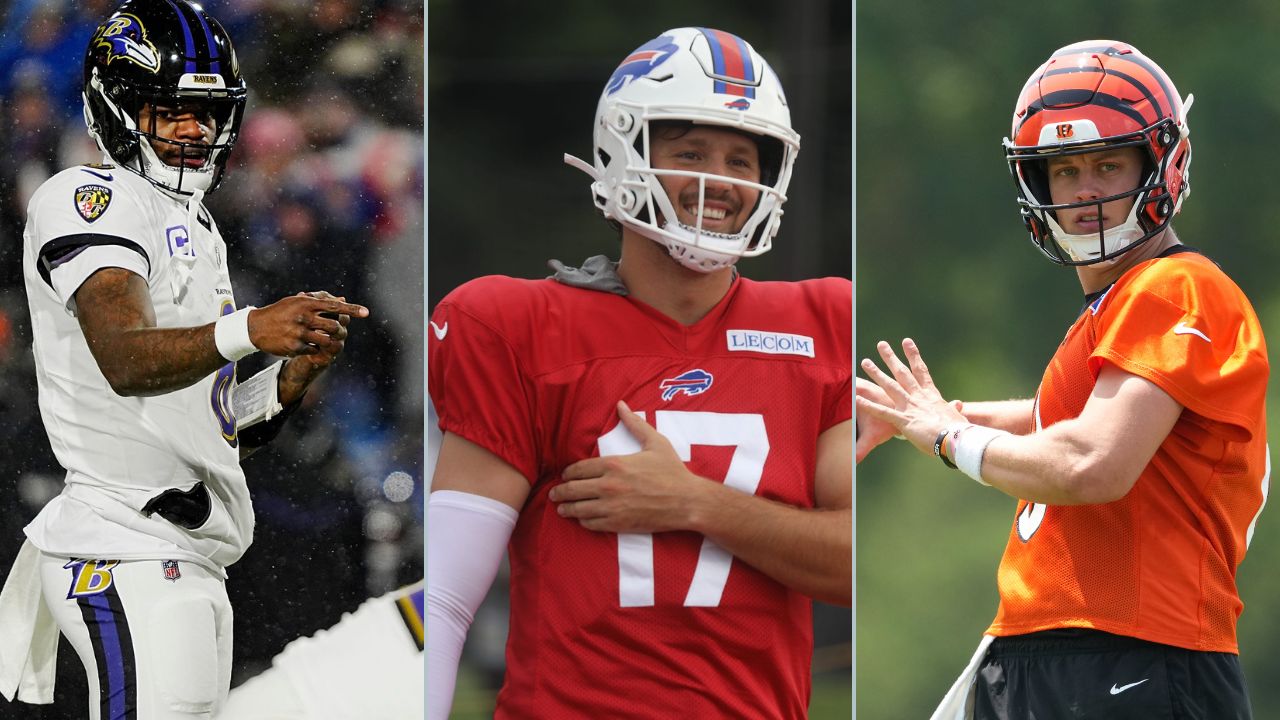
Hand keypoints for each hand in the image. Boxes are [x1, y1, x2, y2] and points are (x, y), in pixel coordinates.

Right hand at [247, 292, 368, 357]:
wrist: (256, 327)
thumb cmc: (281, 312)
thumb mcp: (298, 302)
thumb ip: (320, 302)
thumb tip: (343, 300)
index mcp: (306, 303)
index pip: (334, 306)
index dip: (352, 310)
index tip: (366, 312)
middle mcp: (304, 317)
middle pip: (333, 326)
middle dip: (338, 330)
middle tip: (337, 331)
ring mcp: (299, 333)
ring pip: (326, 340)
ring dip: (328, 342)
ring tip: (323, 339)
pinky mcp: (294, 347)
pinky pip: (314, 350)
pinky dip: (314, 349)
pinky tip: (307, 345)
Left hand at [550, 401, 708, 532]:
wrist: (687, 501)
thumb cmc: (672, 471)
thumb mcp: (655, 443)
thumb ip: (635, 424)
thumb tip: (621, 405)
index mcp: (614, 464)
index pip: (578, 469)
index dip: (567, 473)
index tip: (564, 476)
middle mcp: (608, 486)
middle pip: (573, 490)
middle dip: (560, 492)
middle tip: (554, 494)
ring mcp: (612, 507)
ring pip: (578, 509)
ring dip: (567, 509)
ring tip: (562, 509)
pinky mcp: (618, 524)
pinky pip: (591, 524)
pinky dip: (583, 521)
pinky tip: (582, 518)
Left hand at [856, 338, 966, 457]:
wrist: (958, 439)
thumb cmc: (959, 431)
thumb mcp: (956, 416)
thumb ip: (953, 408)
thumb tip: (959, 404)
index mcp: (932, 396)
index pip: (921, 371)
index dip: (913, 356)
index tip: (906, 342)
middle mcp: (919, 397)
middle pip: (903, 373)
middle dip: (891, 358)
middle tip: (881, 344)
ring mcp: (911, 407)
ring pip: (890, 386)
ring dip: (877, 374)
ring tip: (865, 362)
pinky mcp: (904, 420)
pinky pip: (882, 412)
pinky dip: (868, 405)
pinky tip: (856, 398)